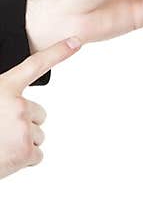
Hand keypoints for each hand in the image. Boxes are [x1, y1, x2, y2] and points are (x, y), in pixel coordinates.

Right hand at [0, 37, 81, 180]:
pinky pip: (37, 155)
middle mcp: (18, 104)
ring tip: (2, 144)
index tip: (76, 41)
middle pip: (38, 113)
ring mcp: (24, 127)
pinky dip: (25, 159)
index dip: (58, 52)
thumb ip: (5, 95)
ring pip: (38, 135)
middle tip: (3, 131)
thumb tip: (15, 100)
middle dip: (24, 123)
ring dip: (23, 142)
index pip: (35, 65)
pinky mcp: (27, 150)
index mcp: (4, 87)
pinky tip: (8, 157)